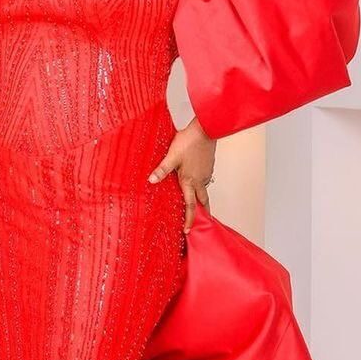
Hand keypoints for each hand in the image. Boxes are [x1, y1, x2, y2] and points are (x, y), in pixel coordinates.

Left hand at [148, 117, 216, 232]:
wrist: (207, 129)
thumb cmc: (190, 141)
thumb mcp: (172, 156)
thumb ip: (162, 169)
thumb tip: (152, 180)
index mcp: (190, 181)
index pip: (190, 206)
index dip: (189, 219)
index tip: (187, 230)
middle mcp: (200, 180)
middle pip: (202, 202)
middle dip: (201, 213)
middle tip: (199, 222)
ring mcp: (206, 173)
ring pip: (204, 190)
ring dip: (201, 199)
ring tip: (196, 204)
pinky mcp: (209, 166)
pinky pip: (205, 180)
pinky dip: (200, 186)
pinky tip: (195, 182)